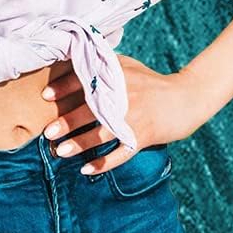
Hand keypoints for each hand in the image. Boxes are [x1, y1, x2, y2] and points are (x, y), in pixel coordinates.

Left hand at [40, 54, 208, 174]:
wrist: (187, 96)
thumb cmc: (151, 81)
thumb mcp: (128, 66)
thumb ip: (104, 65)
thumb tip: (75, 62)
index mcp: (117, 75)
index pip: (86, 79)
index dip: (64, 87)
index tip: (46, 96)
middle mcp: (123, 95)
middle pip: (89, 110)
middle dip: (66, 122)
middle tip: (47, 132)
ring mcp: (134, 117)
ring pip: (101, 134)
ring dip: (79, 144)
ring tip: (59, 152)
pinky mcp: (144, 136)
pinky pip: (121, 153)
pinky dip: (105, 163)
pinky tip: (88, 170)